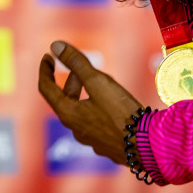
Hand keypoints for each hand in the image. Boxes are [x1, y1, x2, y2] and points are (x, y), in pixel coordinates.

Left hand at [37, 40, 145, 164]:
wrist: (147, 146)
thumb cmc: (122, 113)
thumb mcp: (99, 82)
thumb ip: (76, 63)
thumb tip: (55, 46)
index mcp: (68, 114)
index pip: (46, 88)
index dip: (45, 70)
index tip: (47, 56)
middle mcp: (75, 129)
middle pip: (64, 99)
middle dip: (71, 80)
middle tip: (81, 67)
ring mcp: (90, 139)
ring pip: (80, 111)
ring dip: (84, 93)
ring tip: (100, 82)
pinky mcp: (106, 145)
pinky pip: (94, 121)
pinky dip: (96, 107)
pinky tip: (113, 104)